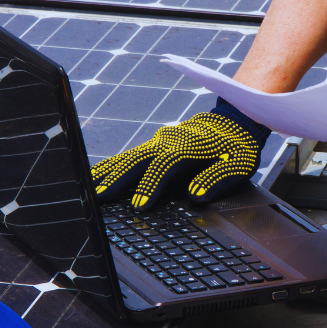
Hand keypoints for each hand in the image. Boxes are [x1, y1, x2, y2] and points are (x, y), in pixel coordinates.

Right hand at [91, 99, 270, 209]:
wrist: (233, 121)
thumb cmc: (237, 147)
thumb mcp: (239, 163)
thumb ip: (218, 178)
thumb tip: (197, 196)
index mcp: (189, 146)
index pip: (165, 166)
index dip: (151, 185)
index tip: (140, 206)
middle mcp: (167, 141)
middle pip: (137, 159)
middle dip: (117, 179)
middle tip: (100, 198)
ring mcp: (156, 142)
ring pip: (127, 157)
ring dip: (107, 173)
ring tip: (88, 190)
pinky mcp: (152, 146)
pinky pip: (127, 157)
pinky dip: (109, 167)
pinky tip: (93, 178)